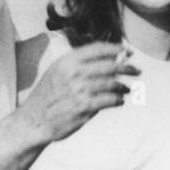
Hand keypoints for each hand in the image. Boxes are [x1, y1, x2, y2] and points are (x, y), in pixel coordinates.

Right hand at [18, 43, 138, 142]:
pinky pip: (109, 100)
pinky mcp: (84, 107)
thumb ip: (79, 64)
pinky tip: (119, 101)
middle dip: (127, 67)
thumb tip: (109, 59)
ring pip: (112, 83)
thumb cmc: (48, 96)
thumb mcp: (57, 72)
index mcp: (66, 62)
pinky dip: (118, 100)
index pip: (97, 48)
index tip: (128, 51)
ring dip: (123, 86)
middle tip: (136, 70)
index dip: (116, 48)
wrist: (33, 120)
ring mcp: (79, 90)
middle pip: (109, 65)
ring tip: (127, 89)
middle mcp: (73, 73)